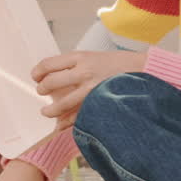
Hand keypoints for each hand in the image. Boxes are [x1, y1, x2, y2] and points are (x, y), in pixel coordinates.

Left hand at [31, 50, 148, 119]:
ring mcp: (90, 90)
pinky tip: (62, 124)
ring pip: (60, 104)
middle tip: (41, 92)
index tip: (35, 76)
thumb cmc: (120, 64)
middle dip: (42, 89)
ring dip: (50, 110)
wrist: (145, 71)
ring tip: (46, 112)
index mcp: (81, 57)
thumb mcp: (96, 57)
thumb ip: (77, 65)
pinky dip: (67, 122)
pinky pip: (76, 117)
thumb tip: (56, 75)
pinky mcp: (97, 105)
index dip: (38, 71)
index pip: (49, 64)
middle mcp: (83, 72)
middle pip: (50, 83)